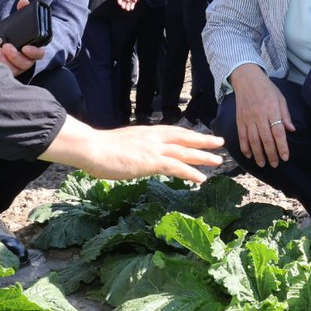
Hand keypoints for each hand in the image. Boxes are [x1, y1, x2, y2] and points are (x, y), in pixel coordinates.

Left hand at [0, 0, 42, 74]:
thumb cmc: (11, 35)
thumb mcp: (16, 23)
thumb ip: (22, 12)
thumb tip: (24, 2)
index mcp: (31, 49)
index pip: (38, 53)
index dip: (34, 52)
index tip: (25, 47)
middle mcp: (25, 60)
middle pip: (26, 63)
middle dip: (16, 56)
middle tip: (6, 47)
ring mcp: (15, 67)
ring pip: (14, 69)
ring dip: (6, 61)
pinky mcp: (5, 71)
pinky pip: (4, 72)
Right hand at [79, 125, 224, 182]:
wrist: (91, 148)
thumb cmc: (100, 149)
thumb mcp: (122, 145)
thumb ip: (133, 149)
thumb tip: (135, 156)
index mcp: (147, 133)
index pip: (173, 132)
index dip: (188, 134)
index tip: (200, 135)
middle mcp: (153, 138)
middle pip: (184, 137)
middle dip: (203, 140)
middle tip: (220, 142)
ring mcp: (153, 149)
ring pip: (185, 151)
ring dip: (203, 156)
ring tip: (218, 161)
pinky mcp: (151, 162)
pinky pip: (176, 167)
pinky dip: (190, 172)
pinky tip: (201, 178)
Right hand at [228, 64, 292, 166]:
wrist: (247, 79)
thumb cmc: (267, 89)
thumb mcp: (280, 98)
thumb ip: (285, 115)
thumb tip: (291, 130)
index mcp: (272, 110)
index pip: (278, 133)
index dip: (282, 147)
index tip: (285, 157)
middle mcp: (260, 116)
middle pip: (266, 140)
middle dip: (271, 154)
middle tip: (275, 164)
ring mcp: (248, 119)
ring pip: (253, 141)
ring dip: (258, 154)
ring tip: (263, 164)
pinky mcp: (240, 120)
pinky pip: (242, 136)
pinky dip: (245, 147)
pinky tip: (249, 155)